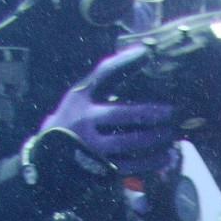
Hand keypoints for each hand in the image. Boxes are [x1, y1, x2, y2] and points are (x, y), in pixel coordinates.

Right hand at [40, 45, 174, 174]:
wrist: (49, 158)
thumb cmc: (76, 119)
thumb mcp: (82, 97)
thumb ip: (107, 79)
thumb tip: (144, 52)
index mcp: (80, 98)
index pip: (104, 75)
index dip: (125, 62)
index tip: (146, 52)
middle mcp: (83, 120)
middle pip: (122, 113)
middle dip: (150, 112)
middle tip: (171, 111)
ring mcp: (91, 146)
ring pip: (130, 141)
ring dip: (155, 138)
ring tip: (172, 134)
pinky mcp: (99, 168)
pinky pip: (131, 165)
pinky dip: (152, 161)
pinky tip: (166, 156)